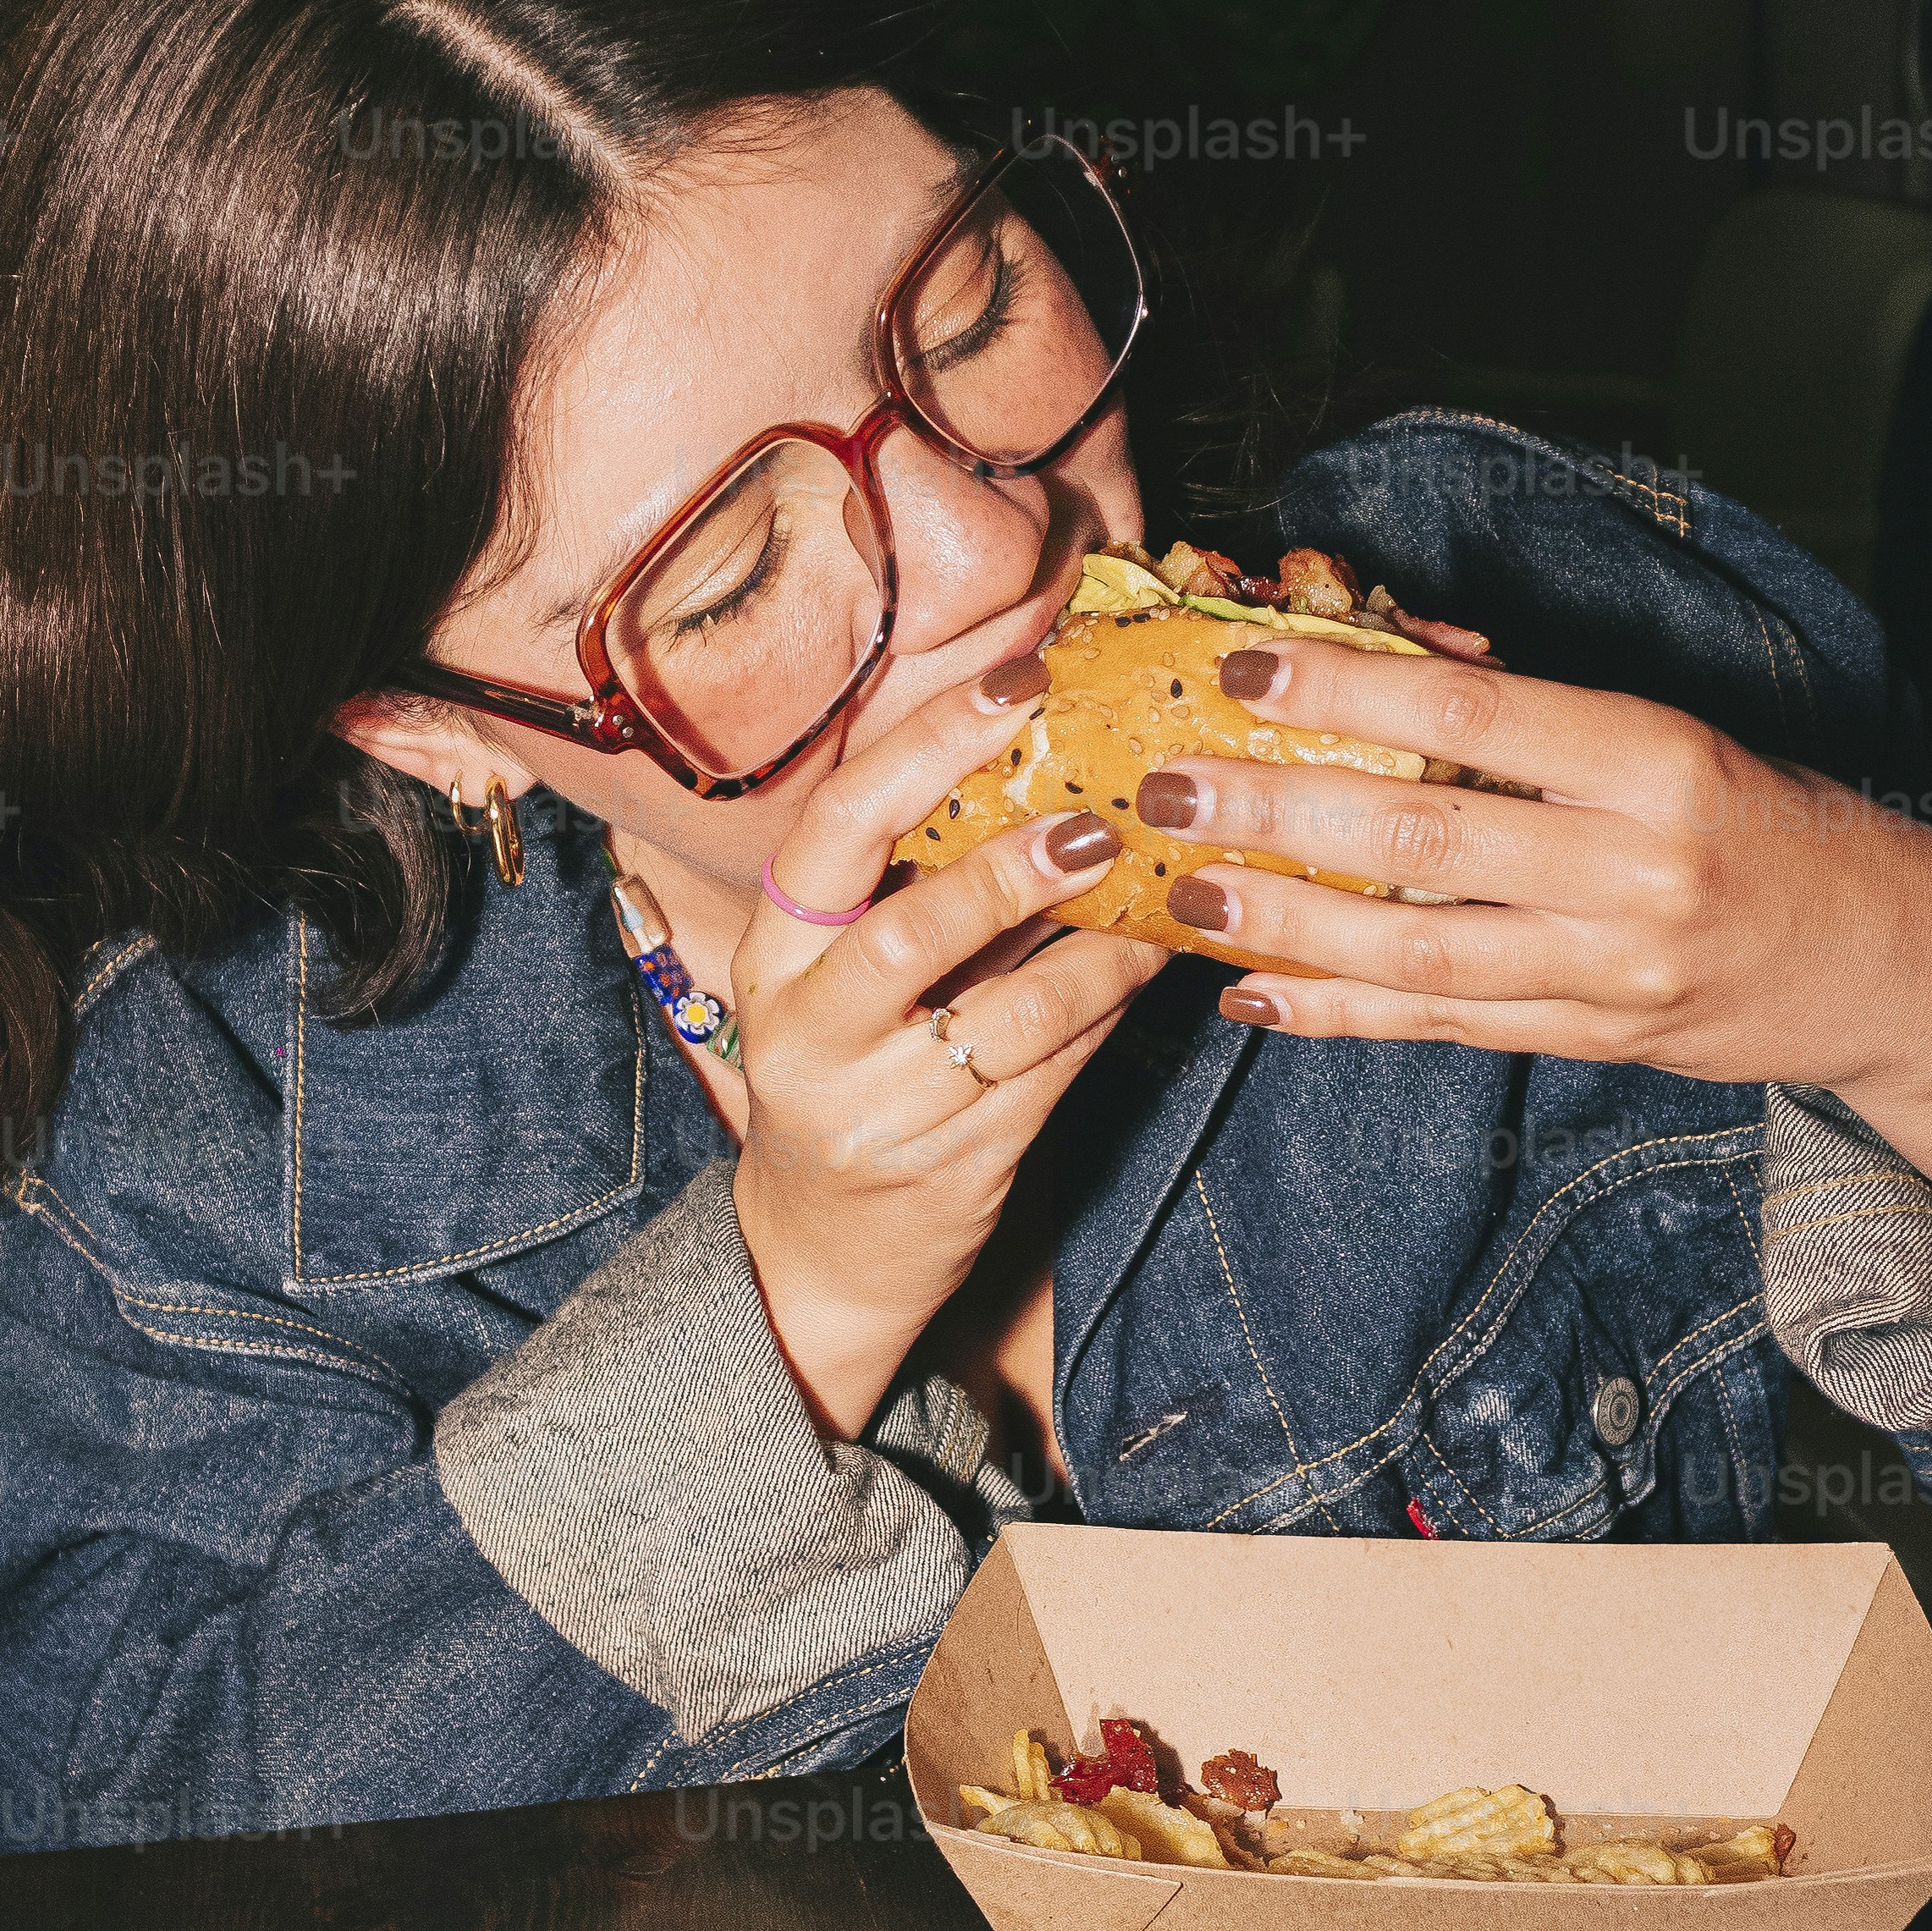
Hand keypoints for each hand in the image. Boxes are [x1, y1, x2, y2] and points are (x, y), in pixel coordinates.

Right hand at [731, 662, 1167, 1436]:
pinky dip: (1110, 1006)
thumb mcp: (843, 972)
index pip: (836, 828)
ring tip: (1157, 893)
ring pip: (1006, 1015)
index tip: (1019, 681)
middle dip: (1011, 865)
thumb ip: (914, 877)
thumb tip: (1042, 744)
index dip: (928, 745)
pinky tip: (1152, 959)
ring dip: (1097, 948)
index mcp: (774, 952)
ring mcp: (881, 1105)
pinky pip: (1055, 1072)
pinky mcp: (958, 1162)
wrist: (824, 1248)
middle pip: (908, 928)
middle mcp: (809, 1028)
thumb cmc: (853, 1066)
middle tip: (1101, 818)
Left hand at [1133, 641, 1931, 1244]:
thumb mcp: (1671, 739)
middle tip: (1168, 784)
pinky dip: (1341, 1013)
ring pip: (1420, 950)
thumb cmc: (1769, 820)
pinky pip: (1445, 1028)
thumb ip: (1535, 713)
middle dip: (1280, 809)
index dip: (1352, 687)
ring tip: (1187, 894)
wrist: (1892, 960)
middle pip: (1427, 834)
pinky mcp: (1597, 1041)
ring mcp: (1615, 970)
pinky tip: (1255, 995)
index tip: (1243, 664)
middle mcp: (1636, 869)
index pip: (1481, 713)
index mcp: (1659, 762)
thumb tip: (1384, 658)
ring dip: (1287, 925)